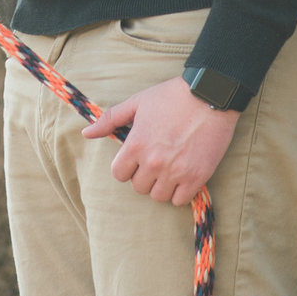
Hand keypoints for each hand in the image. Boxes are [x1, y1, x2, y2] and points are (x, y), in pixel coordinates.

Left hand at [83, 77, 237, 206]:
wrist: (209, 95)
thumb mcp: (137, 102)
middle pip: (139, 187)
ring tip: (170, 168)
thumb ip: (110, 119)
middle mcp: (153, 162)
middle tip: (156, 161)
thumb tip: (87, 133)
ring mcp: (175, 171)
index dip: (126, 167)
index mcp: (136, 145)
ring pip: (159, 196)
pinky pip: (180, 200)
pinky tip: (183, 176)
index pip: (119, 174)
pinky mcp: (197, 177)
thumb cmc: (171, 96)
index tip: (137, 159)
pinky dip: (180, 192)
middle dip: (144, 176)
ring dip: (162, 185)